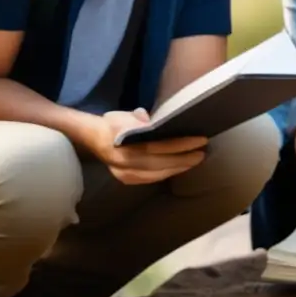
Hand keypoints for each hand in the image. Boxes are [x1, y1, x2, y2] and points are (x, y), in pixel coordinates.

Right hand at [86, 108, 208, 184]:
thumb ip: (144, 120)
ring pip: (157, 174)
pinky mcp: (126, 180)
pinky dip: (166, 173)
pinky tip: (179, 168)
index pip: (158, 146)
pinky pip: (151, 179)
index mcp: (124, 143)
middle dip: (184, 159)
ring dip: (178, 168)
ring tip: (194, 160)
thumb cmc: (114, 124)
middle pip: (160, 163)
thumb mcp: (128, 116)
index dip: (181, 145)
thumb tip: (162, 122)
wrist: (93, 139)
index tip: (199, 140)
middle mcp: (124, 162)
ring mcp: (124, 174)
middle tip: (202, 153)